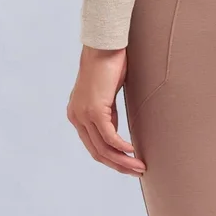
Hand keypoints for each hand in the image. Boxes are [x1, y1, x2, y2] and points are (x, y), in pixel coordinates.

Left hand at [67, 46, 144, 174]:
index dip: (111, 159)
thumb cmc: (108, 64)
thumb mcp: (107, 95)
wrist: (103, 44)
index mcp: (77, 115)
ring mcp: (83, 114)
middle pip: (97, 152)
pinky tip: (133, 151)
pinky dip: (122, 147)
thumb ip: (107, 114)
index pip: (93, 146)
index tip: (128, 164)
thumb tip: (114, 135)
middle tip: (136, 171)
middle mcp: (76, 117)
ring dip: (123, 160)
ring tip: (139, 166)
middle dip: (118, 165)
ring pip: (103, 148)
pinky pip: (109, 137)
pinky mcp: (94, 110)